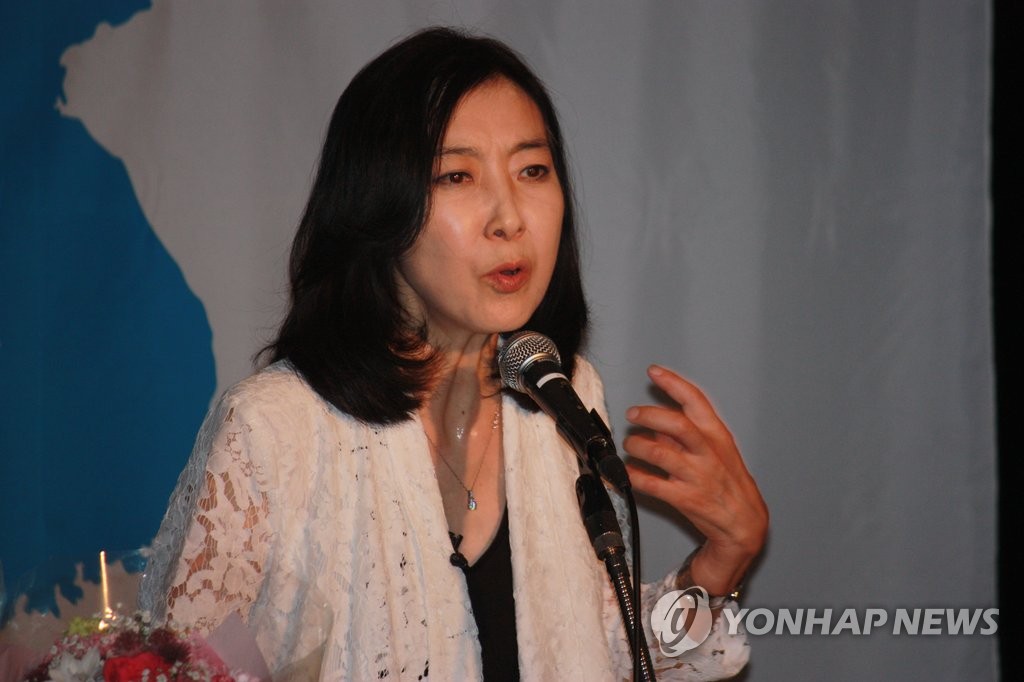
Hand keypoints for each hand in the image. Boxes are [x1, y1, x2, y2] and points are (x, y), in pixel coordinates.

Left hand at [623, 365, 767, 595]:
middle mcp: (708, 453)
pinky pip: (651, 484)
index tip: (654, 372)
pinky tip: (628, 471)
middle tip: (632, 413)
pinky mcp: (685, 499)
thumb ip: (687, 434)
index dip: (673, 383)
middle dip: (649, 415)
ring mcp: (697, 476)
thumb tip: (657, 420)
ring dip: (637, 446)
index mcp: (717, 435)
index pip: (695, 401)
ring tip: (630, 444)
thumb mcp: (716, 450)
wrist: (744, 522)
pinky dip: (634, 475)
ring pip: (659, 454)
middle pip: (676, 425)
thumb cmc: (728, 481)